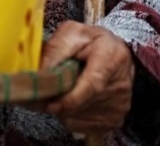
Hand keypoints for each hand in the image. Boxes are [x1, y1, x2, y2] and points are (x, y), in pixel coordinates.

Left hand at [39, 20, 134, 135]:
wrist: (115, 53)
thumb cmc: (91, 41)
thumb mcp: (71, 33)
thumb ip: (55, 49)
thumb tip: (39, 73)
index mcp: (111, 57)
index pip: (93, 84)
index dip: (71, 97)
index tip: (52, 104)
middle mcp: (120, 84)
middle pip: (82, 103)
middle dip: (58, 100)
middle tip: (44, 89)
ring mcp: (119, 105)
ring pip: (79, 116)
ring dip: (62, 108)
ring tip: (62, 89)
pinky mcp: (114, 119)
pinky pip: (83, 125)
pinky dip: (69, 116)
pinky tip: (70, 100)